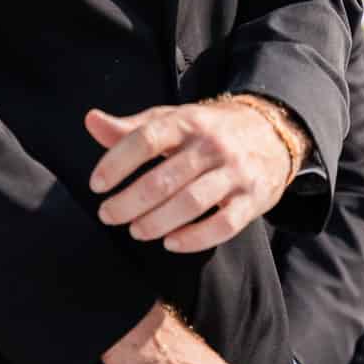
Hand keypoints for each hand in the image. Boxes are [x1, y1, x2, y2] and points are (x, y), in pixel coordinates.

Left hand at [87, 98, 296, 252]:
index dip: (117, 162)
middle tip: (108, 215)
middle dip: (130, 202)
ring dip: (157, 221)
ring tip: (135, 230)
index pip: (146, 139)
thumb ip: (131, 128)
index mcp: (187, 122)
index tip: (97, 185)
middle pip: (164, 179)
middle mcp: (212, 145)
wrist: (272, 132)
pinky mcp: (252, 198)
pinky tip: (171, 243)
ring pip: (191, 203)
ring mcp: (234, 172)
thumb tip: (91, 121)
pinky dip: (195, 238)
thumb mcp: (172, 120)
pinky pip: (223, 224)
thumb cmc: (208, 130)